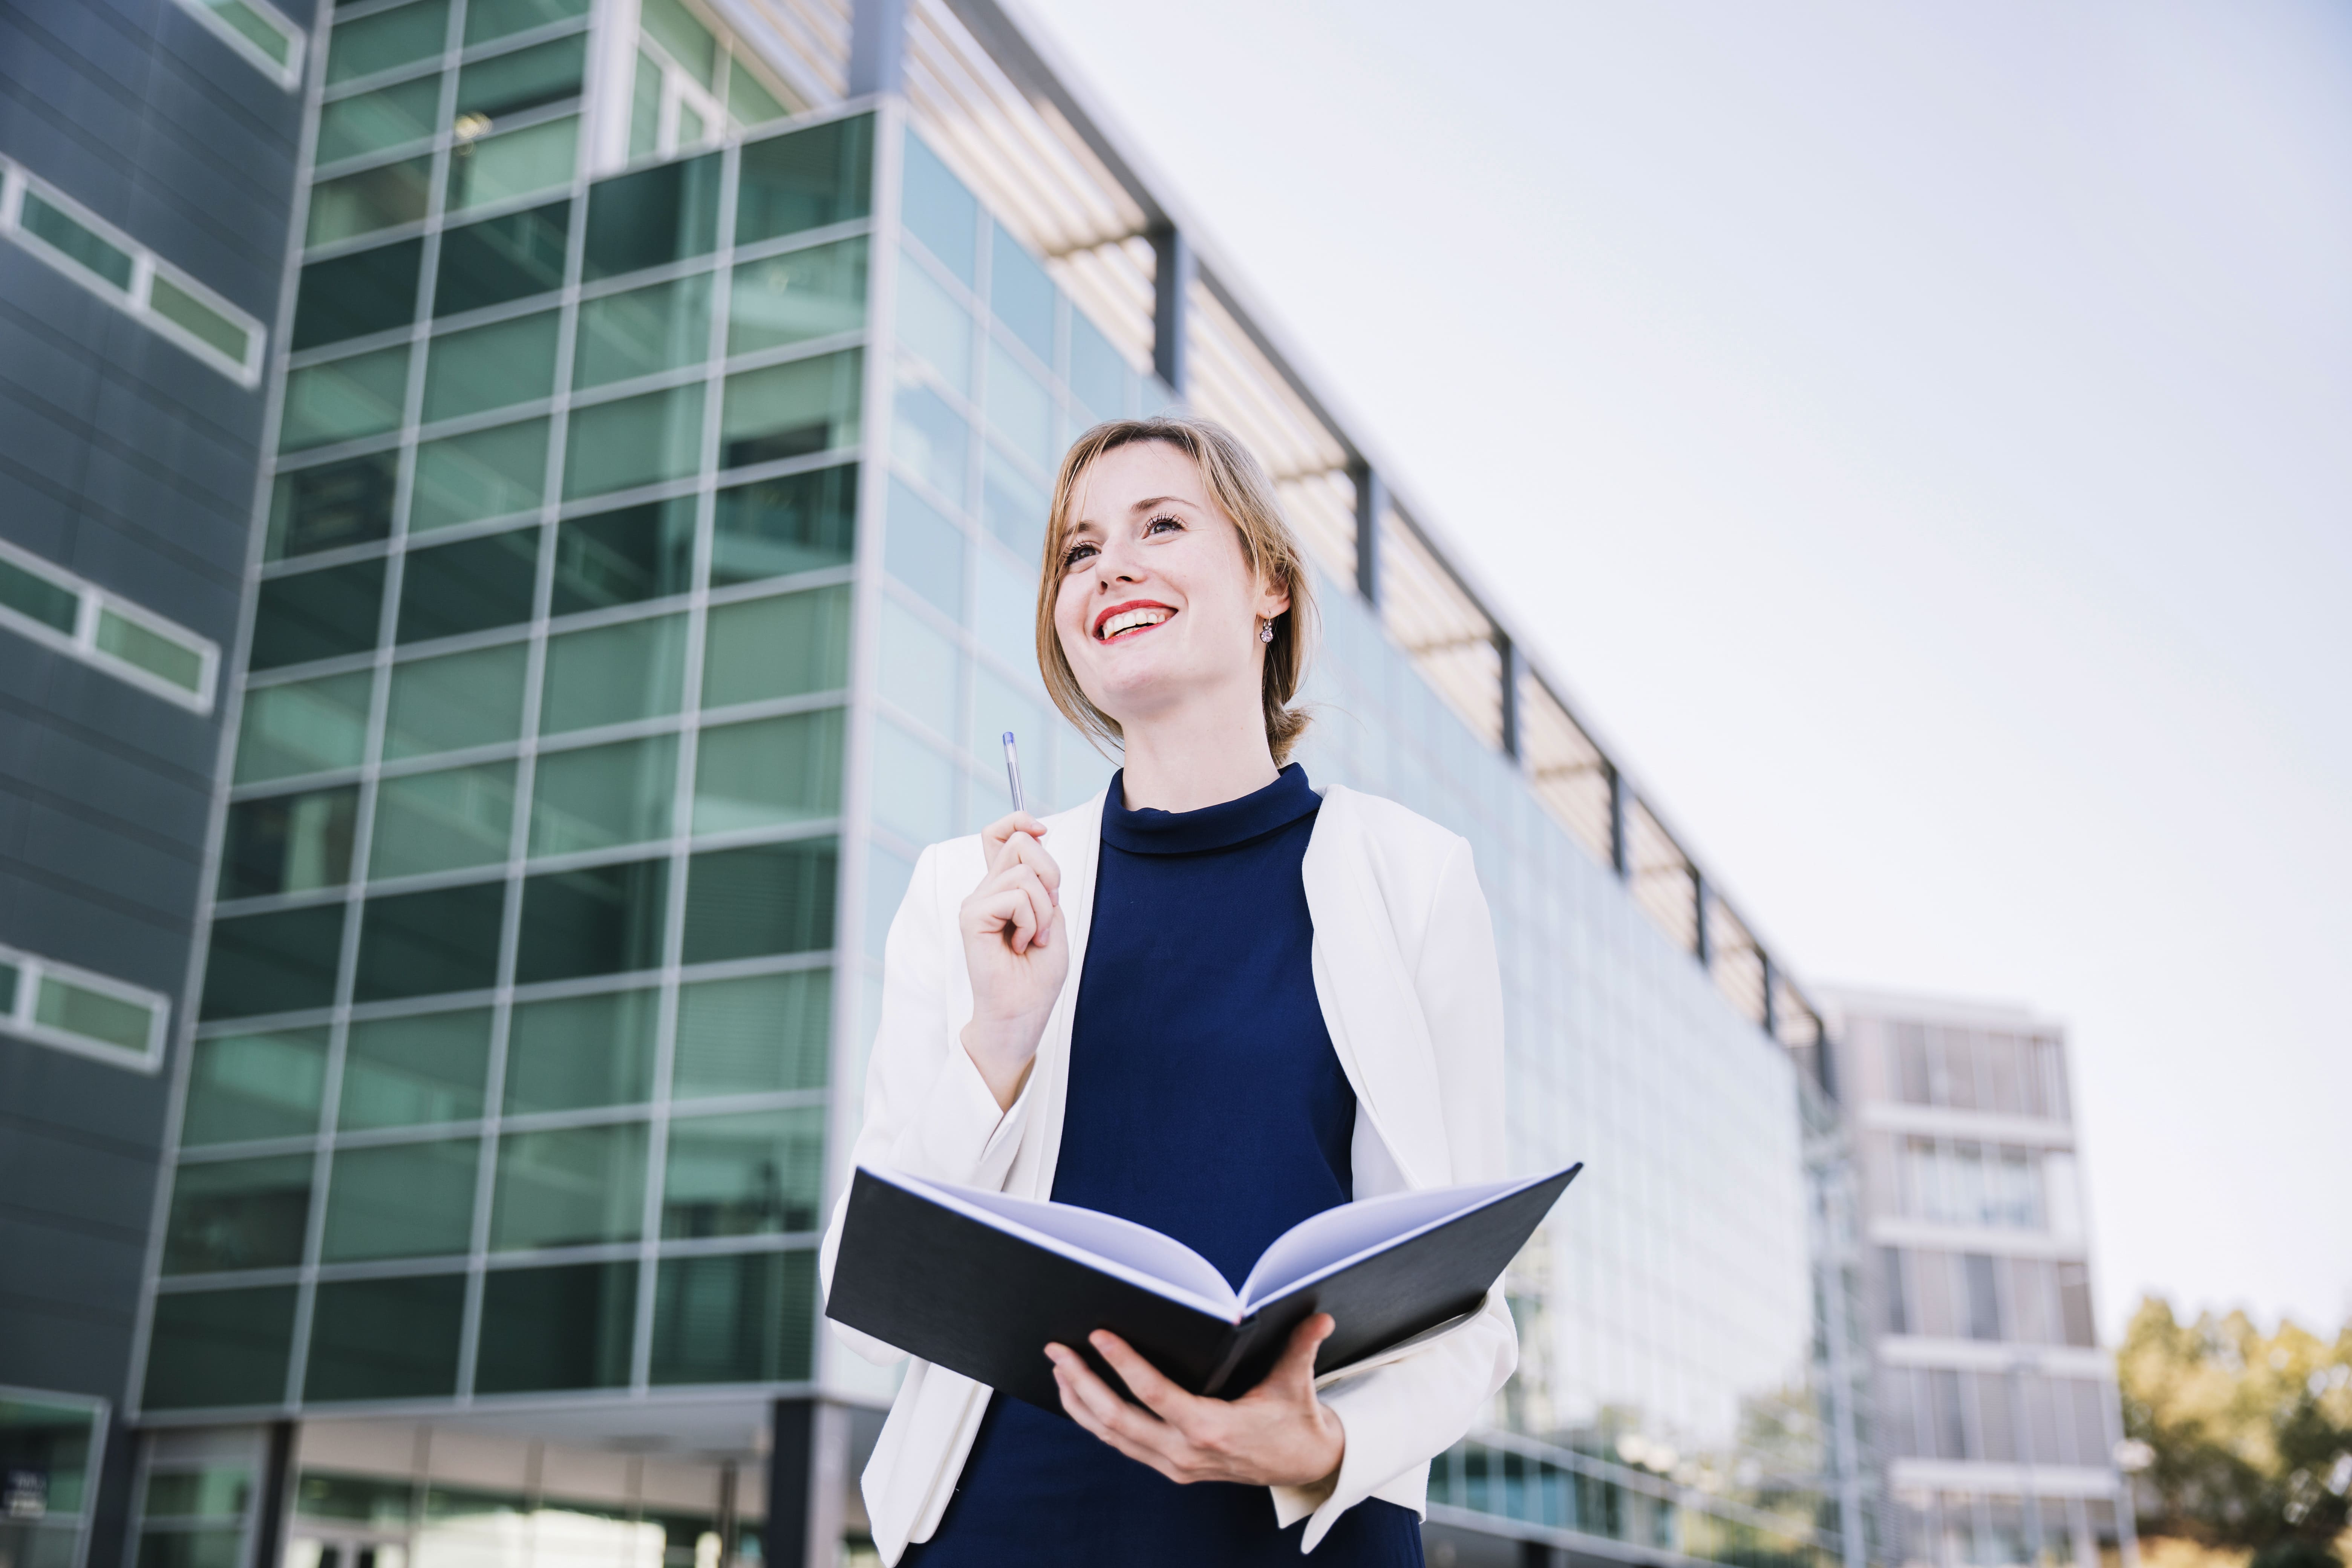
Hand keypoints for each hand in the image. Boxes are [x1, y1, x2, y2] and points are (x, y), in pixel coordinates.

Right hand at [958, 812, 1067, 1108]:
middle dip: (1051, 876)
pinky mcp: (972, 917)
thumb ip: (1043, 882)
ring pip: (1024, 872)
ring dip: (1044, 909)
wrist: (1021, 1014)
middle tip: (1045, 918)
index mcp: (1002, 888)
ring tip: (1032, 938)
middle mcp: (985, 891)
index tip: (1041, 830)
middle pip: (1020, 844)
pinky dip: (1031, 920)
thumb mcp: (1052, 917)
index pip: (1000, 834)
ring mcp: (976, 902)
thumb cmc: (1036, 975)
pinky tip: (1021, 944)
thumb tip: (1033, 837)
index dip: (1020, 821)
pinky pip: (1015, 895)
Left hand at [1047, 1314, 1345, 1490]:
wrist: (1304, 1465)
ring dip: (1080, 1403)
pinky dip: (1095, 1421)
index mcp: (1213, 1428)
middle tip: (1057, 1350)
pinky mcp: (1171, 1468)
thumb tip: (1319, 1316)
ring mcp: (1175, 1464)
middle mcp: (1186, 1451)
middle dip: (1082, 1383)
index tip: (1098, 1336)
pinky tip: (1080, 1397)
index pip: (1155, 1394)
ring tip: (1059, 1369)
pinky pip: (1122, 1444)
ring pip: (1112, 1436)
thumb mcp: (1296, 1382)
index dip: (1123, 1364)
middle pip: (1118, 1419)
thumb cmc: (1295, 1419)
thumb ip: (1302, 1345)